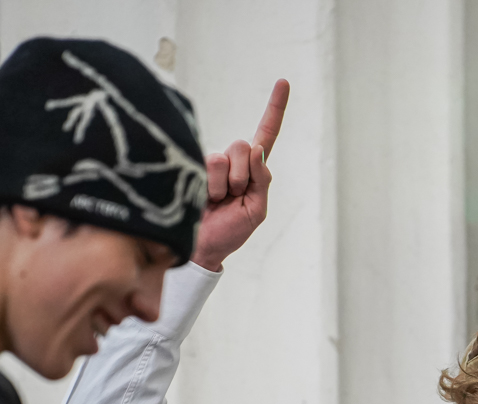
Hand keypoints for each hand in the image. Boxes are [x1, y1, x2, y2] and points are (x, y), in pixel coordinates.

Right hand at [191, 79, 289, 271]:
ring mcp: (212, 162)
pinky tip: (206, 199)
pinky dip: (213, 187)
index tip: (283, 82)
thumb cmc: (230, 231)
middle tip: (233, 197)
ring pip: (227, 157)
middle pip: (245, 146)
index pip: (266, 134)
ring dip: (226, 185)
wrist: (203, 247)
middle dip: (243, 176)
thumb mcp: (256, 210)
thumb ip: (262, 180)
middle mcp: (232, 160)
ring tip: (217, 201)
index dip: (275, 109)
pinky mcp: (194, 165)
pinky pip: (211, 165)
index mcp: (253, 170)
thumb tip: (258, 148)